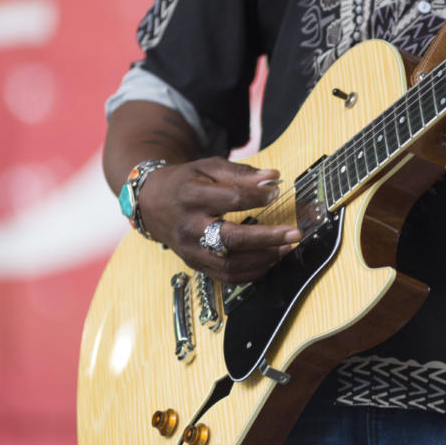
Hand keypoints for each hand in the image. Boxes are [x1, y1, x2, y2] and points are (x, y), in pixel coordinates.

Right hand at [136, 156, 301, 283]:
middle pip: (230, 239)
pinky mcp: (195, 265)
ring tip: (286, 248)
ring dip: (263, 259)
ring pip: (229, 264)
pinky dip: (251, 273)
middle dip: (267, 238)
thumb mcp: (208, 167)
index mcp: (191, 196)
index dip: (257, 197)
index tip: (277, 192)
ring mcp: (191, 250)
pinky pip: (225, 277)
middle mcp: (189, 227)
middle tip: (294, 233)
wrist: (151, 204)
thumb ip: (241, 173)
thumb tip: (273, 177)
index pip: (230, 199)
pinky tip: (269, 262)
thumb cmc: (185, 182)